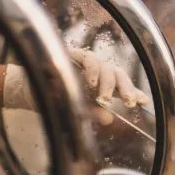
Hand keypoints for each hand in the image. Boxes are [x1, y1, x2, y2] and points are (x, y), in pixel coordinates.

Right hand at [3, 50, 149, 115]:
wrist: (29, 89)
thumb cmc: (56, 100)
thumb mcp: (77, 110)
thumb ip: (94, 113)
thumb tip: (109, 118)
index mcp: (102, 86)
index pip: (122, 87)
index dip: (134, 92)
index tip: (144, 101)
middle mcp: (98, 72)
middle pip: (119, 75)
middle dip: (126, 88)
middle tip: (129, 102)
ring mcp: (87, 63)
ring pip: (106, 67)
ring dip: (107, 83)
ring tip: (104, 98)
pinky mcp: (74, 55)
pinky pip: (89, 59)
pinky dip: (92, 70)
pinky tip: (91, 83)